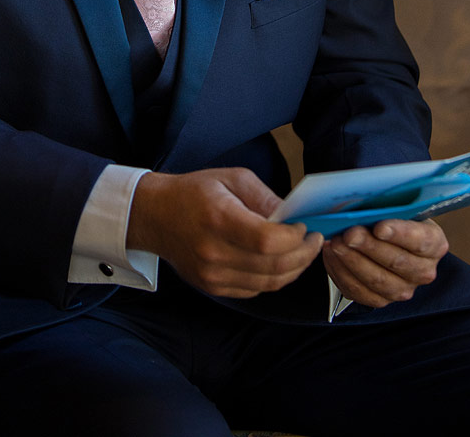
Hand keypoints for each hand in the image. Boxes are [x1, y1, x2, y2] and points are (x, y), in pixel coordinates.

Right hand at [127, 167, 322, 298]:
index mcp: (219, 218)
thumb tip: (294, 216)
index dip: (294, 238)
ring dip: (294, 269)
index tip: (305, 227)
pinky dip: (274, 278)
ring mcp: (212, 275)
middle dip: (303, 255)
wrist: (155, 216)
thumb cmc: (194, 192)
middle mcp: (214, 252)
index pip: (267, 241)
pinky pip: (255, 289)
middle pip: (273, 266)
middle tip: (314, 240)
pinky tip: (279, 262)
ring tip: (303, 252)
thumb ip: (265, 197)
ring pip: (269, 283)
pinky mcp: (213, 287)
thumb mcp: (232, 178)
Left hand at [322, 218, 447, 308]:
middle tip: (349, 233)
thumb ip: (388, 207)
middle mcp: (424, 271)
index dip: (400, 234)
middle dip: (369, 246)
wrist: (387, 242)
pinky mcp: (381, 300)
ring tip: (336, 242)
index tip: (379, 227)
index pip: (420, 240)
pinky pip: (359, 290)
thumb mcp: (397, 207)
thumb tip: (364, 205)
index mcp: (435, 244)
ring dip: (352, 260)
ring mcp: (403, 289)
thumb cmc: (393, 219)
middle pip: (396, 261)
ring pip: (376, 280)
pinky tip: (332, 255)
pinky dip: (342, 272)